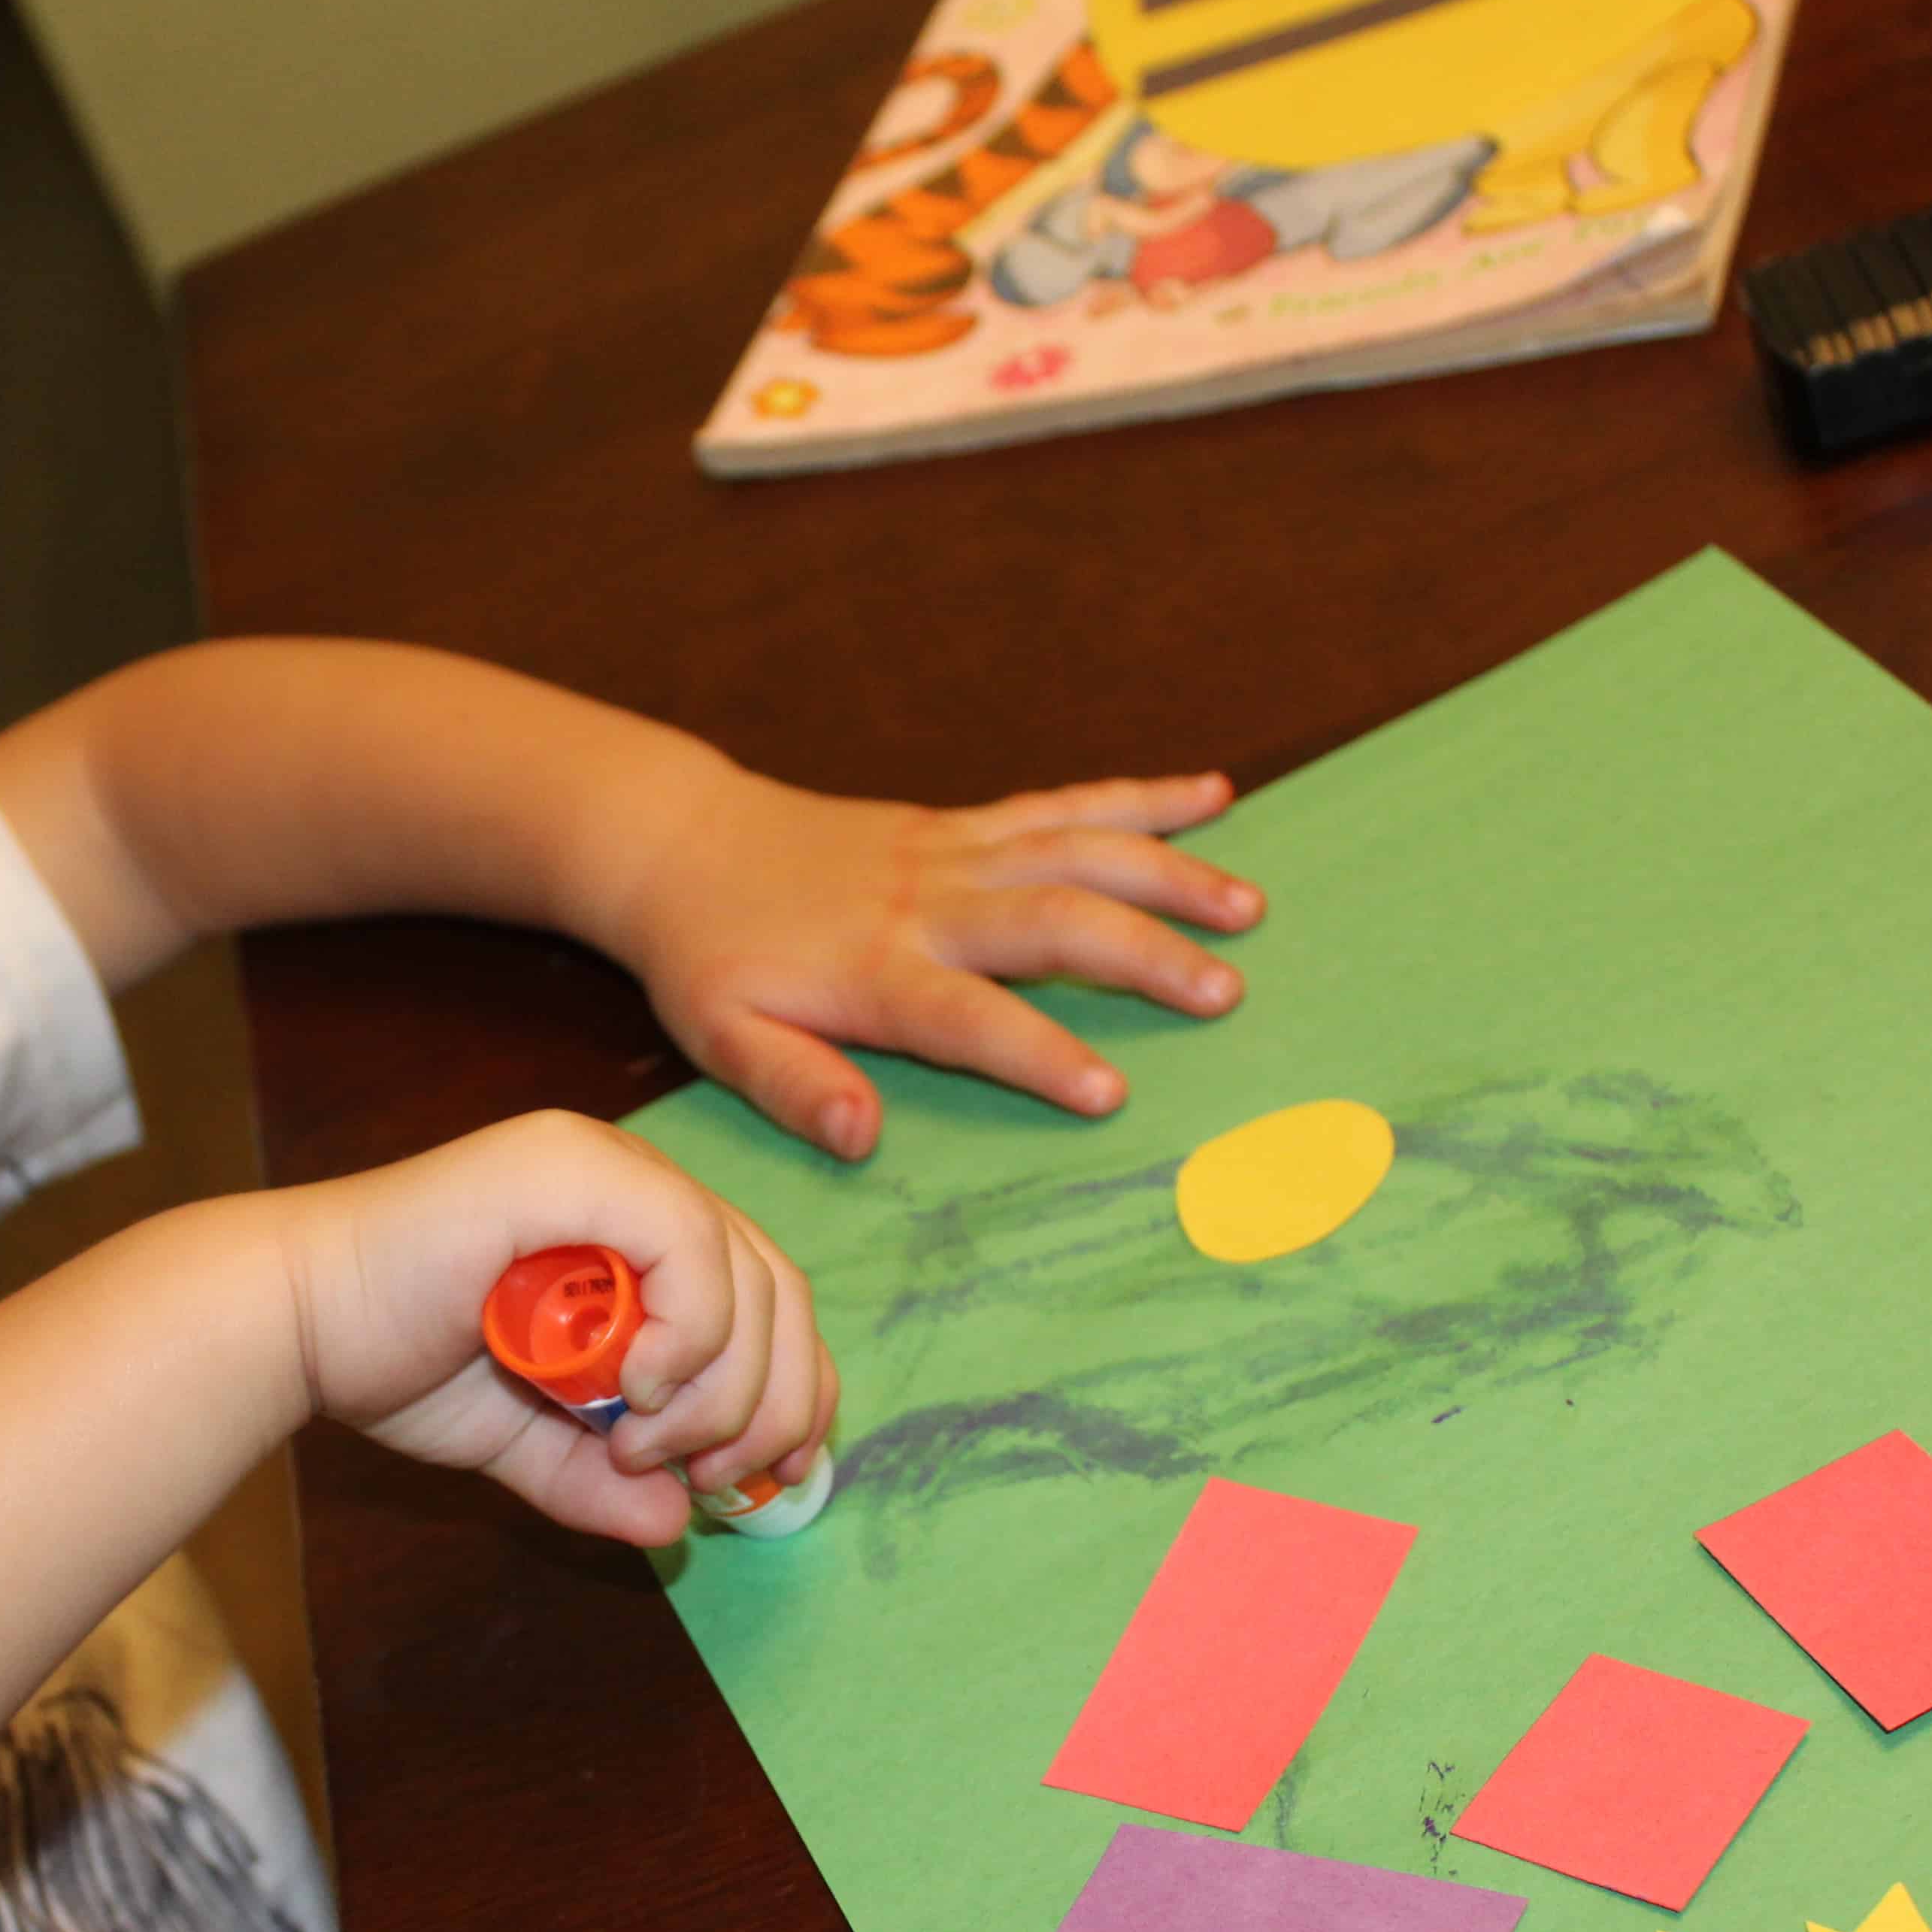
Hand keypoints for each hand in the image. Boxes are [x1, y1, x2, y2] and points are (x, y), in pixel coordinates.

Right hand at [269, 1112, 834, 1546]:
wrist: (294, 1323)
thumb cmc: (393, 1363)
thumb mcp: (525, 1441)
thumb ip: (599, 1478)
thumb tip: (677, 1525)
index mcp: (632, 1229)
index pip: (764, 1299)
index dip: (792, 1390)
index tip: (773, 1478)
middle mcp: (632, 1181)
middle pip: (777, 1288)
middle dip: (775, 1402)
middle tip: (718, 1478)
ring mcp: (605, 1165)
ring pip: (746, 1274)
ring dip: (721, 1388)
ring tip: (645, 1448)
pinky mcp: (574, 1169)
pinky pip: (689, 1246)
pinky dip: (688, 1333)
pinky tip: (633, 1393)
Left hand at [604, 767, 1259, 1159]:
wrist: (682, 844)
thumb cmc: (709, 956)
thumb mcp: (721, 1038)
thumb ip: (791, 1086)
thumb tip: (862, 1137)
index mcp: (875, 971)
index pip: (971, 1019)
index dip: (1039, 1053)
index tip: (1111, 1092)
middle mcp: (928, 902)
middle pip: (1050, 921)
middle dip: (1142, 954)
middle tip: (1225, 993)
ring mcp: (952, 850)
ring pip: (1076, 848)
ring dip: (1167, 871)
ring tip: (1249, 905)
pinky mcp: (962, 821)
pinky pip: (1060, 802)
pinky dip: (1139, 796)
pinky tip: (1213, 794)